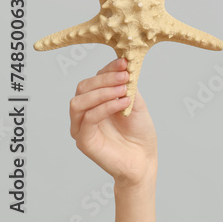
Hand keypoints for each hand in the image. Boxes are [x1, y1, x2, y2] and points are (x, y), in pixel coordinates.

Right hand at [70, 57, 157, 186]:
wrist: (143, 159)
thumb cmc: (139, 133)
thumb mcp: (136, 103)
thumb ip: (128, 87)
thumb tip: (125, 67)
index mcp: (96, 102)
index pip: (93, 80)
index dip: (108, 69)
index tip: (125, 62)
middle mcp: (85, 113)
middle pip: (83, 88)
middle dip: (104, 79)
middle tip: (125, 76)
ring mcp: (81, 127)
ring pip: (79, 102)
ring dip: (102, 92)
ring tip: (124, 89)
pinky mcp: (84, 141)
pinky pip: (88, 119)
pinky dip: (106, 107)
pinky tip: (123, 102)